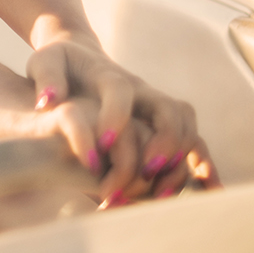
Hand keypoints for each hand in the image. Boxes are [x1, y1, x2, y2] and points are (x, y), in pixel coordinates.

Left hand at [27, 38, 218, 202]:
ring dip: (183, 159)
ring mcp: (155, 107)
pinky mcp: (162, 124)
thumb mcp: (44, 62)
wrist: (80, 59)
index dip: (114, 116)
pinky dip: (203, 166)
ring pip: (186, 126)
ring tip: (163, 194)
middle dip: (163, 141)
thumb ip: (46, 78)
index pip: (120, 91)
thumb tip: (48, 102)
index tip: (101, 145)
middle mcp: (141, 90)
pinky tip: (209, 193)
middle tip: (146, 171)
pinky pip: (192, 143)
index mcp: (110, 74)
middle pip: (168, 108)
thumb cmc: (59, 65)